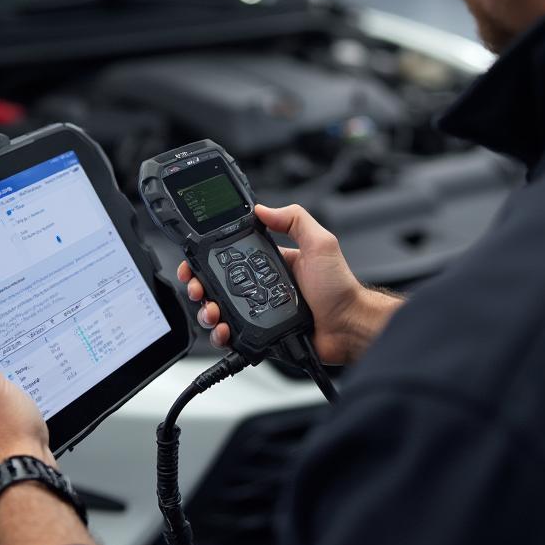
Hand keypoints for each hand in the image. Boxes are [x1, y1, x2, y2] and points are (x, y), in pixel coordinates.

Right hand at [177, 203, 400, 364]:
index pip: (232, 257)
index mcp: (271, 263)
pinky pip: (233, 336)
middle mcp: (261, 287)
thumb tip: (263, 208)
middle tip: (197, 287)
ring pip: (220, 311)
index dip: (210, 258)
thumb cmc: (340, 288)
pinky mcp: (260, 335)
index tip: (196, 260)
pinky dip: (221, 335)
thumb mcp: (320, 243)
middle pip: (217, 285)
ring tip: (211, 310)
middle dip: (199, 286)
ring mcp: (259, 312)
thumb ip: (294, 219)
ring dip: (206, 310)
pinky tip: (222, 330)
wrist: (349, 326)